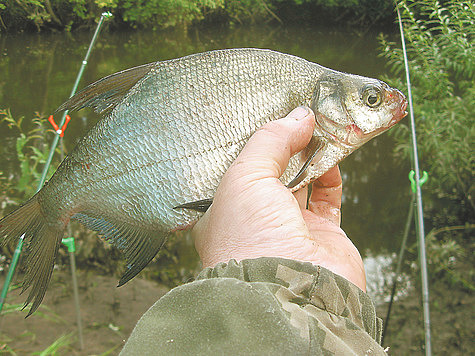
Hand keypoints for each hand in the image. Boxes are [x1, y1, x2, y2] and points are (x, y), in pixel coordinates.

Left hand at [192, 107, 365, 290]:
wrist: (291, 290)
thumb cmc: (249, 241)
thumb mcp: (244, 177)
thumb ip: (269, 142)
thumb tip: (298, 118)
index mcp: (224, 210)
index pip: (237, 167)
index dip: (252, 142)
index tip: (266, 116)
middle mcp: (255, 219)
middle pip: (273, 170)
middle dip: (285, 144)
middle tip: (298, 116)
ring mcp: (289, 226)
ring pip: (303, 179)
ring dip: (311, 153)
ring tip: (318, 126)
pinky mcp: (321, 233)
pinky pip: (328, 194)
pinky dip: (332, 172)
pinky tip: (331, 151)